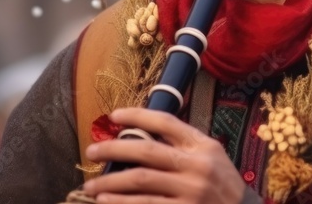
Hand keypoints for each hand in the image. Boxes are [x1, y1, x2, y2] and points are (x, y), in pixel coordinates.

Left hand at [83, 107, 247, 202]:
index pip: (166, 121)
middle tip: (91, 151)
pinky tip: (105, 202)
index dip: (137, 115)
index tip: (114, 115)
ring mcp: (190, 191)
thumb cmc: (221, 184)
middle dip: (114, 149)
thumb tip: (140, 133)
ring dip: (110, 183)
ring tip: (90, 185)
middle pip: (147, 150)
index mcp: (202, 145)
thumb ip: (182, 144)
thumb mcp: (210, 156)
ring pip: (141, 181)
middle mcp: (197, 166)